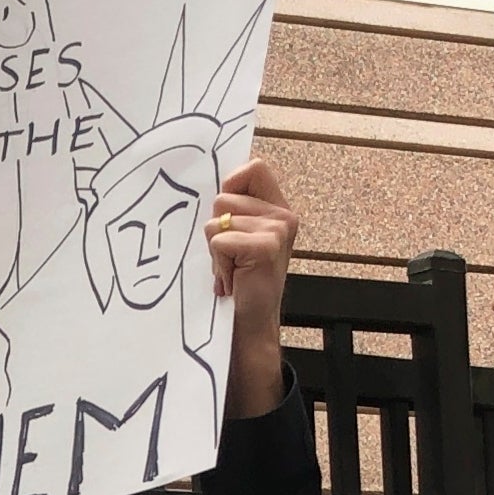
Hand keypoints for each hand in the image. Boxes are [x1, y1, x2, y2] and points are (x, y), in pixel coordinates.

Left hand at [209, 158, 297, 417]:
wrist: (249, 327)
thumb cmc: (239, 284)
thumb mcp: (238, 239)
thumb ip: (234, 210)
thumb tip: (210, 186)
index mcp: (278, 209)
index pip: (254, 168)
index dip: (231, 184)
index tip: (226, 219)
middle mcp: (283, 215)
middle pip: (224, 196)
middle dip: (216, 229)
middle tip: (229, 259)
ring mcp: (278, 229)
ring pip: (218, 219)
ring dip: (215, 250)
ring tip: (231, 270)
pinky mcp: (267, 246)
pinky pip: (221, 240)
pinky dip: (218, 263)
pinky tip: (231, 280)